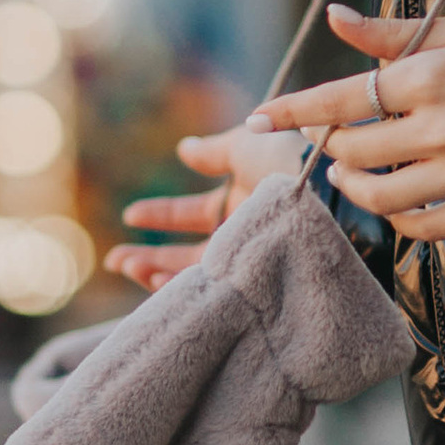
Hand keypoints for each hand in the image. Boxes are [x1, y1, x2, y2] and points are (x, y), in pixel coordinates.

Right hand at [116, 120, 302, 289]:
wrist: (328, 194)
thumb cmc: (292, 161)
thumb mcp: (248, 146)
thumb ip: (214, 152)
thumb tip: (184, 149)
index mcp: (244, 204)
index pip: (194, 215)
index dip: (162, 214)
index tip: (131, 215)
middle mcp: (246, 238)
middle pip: (190, 254)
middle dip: (150, 256)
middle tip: (116, 261)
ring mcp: (250, 264)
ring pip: (198, 279)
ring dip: (158, 274)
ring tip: (129, 268)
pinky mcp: (254, 287)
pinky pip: (214, 298)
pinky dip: (184, 292)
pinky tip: (158, 284)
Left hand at [251, 0, 444, 243]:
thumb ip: (395, 35)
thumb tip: (336, 21)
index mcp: (434, 75)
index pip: (341, 99)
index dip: (291, 111)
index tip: (254, 119)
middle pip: (354, 150)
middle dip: (329, 146)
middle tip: (328, 140)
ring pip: (380, 197)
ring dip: (354, 187)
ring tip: (351, 174)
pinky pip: (424, 228)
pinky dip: (399, 219)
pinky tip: (397, 201)